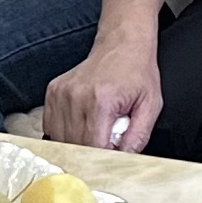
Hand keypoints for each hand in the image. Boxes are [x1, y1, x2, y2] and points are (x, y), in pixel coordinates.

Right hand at [44, 34, 163, 152]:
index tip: (112, 157)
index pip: (93, 147)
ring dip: (77, 143)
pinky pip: (51, 126)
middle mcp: (76, 96)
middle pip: (75, 146)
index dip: (103, 158)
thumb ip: (138, 136)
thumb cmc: (137, 72)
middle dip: (91, 152)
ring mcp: (61, 94)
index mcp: (101, 100)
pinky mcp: (52, 92)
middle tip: (107, 142)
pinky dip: (65, 132)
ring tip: (96, 129)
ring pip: (60, 139)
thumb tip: (124, 158)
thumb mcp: (150, 105)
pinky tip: (82, 123)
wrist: (122, 44)